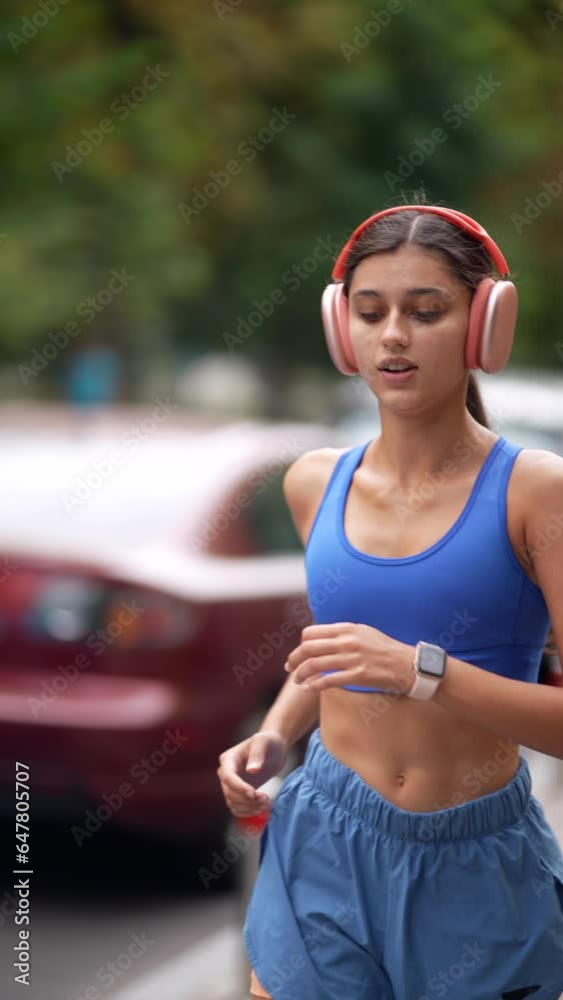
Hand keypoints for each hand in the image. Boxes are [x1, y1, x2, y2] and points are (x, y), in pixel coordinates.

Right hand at [217, 730, 287, 817]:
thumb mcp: (263, 742)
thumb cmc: (268, 742)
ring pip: (233, 803)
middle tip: (266, 799)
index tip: (254, 793)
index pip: (227, 777)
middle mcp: (226, 773)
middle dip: (247, 799)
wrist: (274, 748)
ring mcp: (231, 785)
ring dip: (249, 808)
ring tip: (266, 803)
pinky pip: (237, 808)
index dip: (239, 787)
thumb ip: (257, 754)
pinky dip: (247, 812)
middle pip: (229, 793)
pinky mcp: (239, 793)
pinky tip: (260, 808)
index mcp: (228, 759)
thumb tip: (251, 771)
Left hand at [284, 623, 414, 693]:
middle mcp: (348, 641)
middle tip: (289, 668)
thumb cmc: (387, 650)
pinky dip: (314, 685)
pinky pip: (328, 680)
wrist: (410, 665)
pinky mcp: (359, 675)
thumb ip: (344, 634)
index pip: (311, 633)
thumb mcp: (365, 633)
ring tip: (297, 681)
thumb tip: (324, 638)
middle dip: (294, 659)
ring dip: (301, 674)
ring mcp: (353, 658)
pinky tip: (310, 689)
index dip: (300, 645)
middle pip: (308, 648)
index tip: (298, 654)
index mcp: (347, 628)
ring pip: (315, 665)